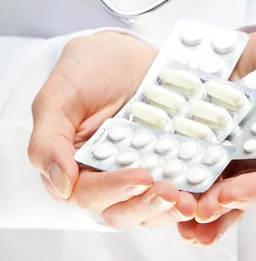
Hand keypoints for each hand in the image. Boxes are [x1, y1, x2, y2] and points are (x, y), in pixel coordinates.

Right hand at [28, 32, 196, 229]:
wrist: (125, 51)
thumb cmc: (86, 69)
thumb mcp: (59, 96)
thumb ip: (48, 141)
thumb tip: (60, 186)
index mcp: (72, 167)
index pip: (88, 193)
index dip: (114, 190)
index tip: (141, 178)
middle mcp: (103, 176)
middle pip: (121, 210)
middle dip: (146, 206)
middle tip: (170, 192)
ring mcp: (137, 171)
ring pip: (149, 208)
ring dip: (168, 210)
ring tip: (189, 200)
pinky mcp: (165, 164)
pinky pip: (176, 188)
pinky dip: (189, 194)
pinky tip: (202, 189)